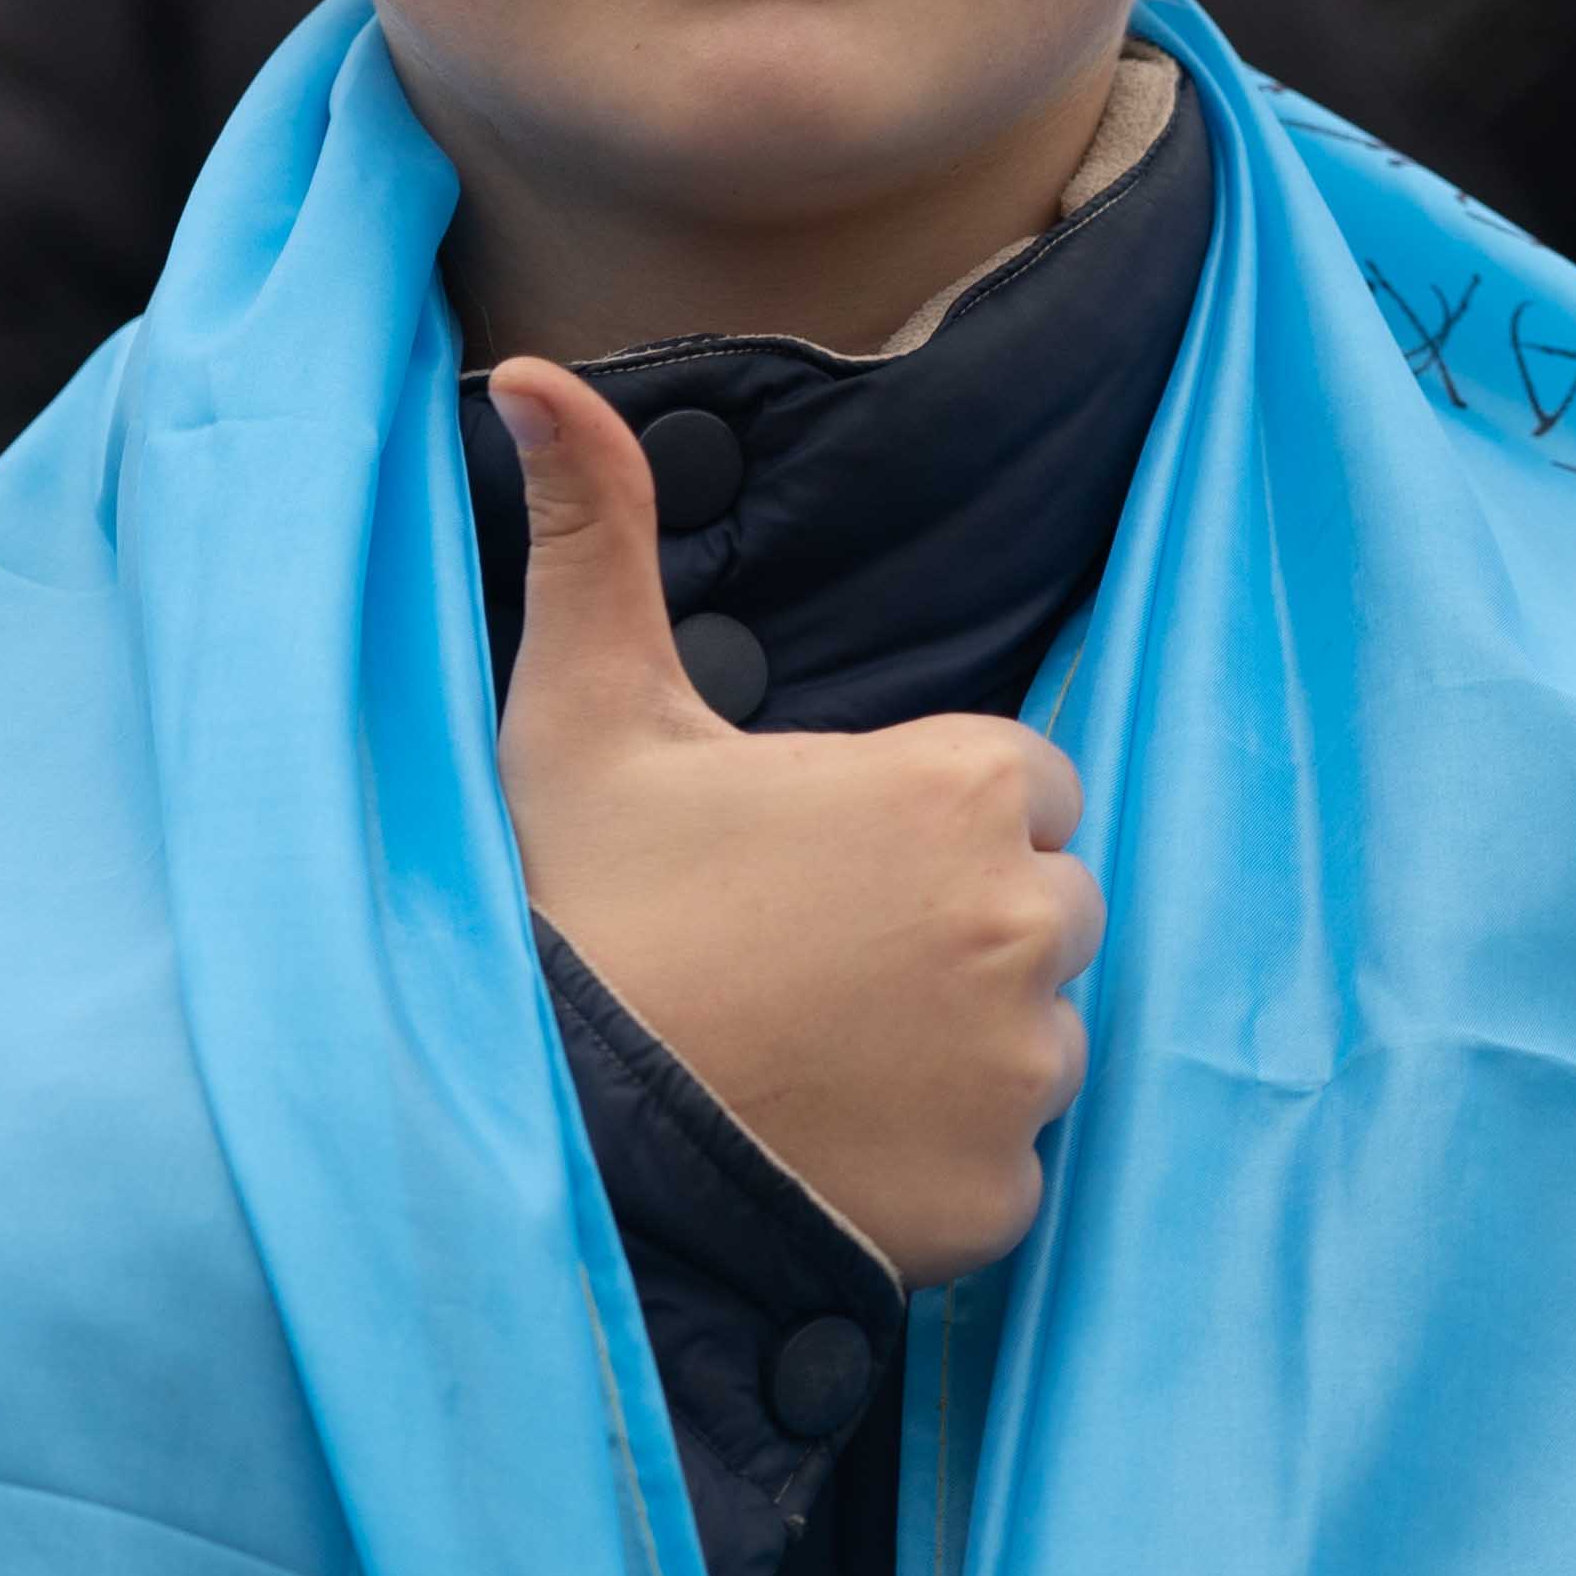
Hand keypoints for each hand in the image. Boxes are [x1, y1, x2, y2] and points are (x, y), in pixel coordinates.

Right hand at [486, 359, 1095, 1283]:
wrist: (539, 1137)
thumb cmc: (573, 905)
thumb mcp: (583, 707)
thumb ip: (598, 531)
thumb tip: (535, 374)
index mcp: (967, 787)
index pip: (1022, 788)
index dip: (920, 821)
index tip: (814, 861)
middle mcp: (1030, 923)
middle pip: (1040, 910)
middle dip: (952, 929)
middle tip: (803, 959)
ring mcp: (1028, 1072)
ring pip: (1031, 1039)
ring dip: (952, 1049)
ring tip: (807, 1053)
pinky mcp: (1008, 1200)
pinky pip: (1006, 1168)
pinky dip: (935, 1166)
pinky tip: (823, 1143)